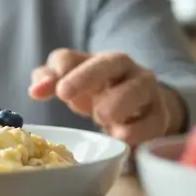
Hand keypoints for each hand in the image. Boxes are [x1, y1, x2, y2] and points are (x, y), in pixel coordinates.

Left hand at [28, 49, 180, 144]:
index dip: (63, 70)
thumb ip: (48, 81)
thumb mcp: (69, 85)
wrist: (144, 111)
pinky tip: (121, 137)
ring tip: (101, 118)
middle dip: (87, 76)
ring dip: (117, 103)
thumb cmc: (99, 94)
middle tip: (66, 95)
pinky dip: (137, 132)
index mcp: (99, 60)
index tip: (53, 90)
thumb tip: (35, 90)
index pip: (74, 57)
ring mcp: (147, 92)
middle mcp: (126, 69)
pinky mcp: (160, 118)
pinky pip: (153, 122)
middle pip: (112, 61)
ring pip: (138, 88)